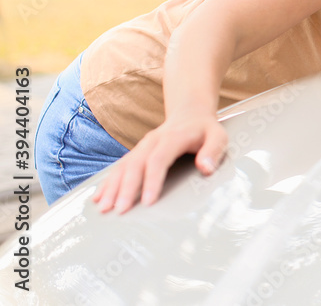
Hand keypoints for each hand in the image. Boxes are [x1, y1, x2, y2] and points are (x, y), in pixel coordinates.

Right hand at [93, 114, 227, 213]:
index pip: (159, 159)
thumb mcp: (218, 136)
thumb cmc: (205, 130)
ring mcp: (142, 146)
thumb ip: (214, 151)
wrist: (190, 114)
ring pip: (123, 166)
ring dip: (112, 187)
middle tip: (121, 210)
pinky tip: (98, 197)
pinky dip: (108, 182)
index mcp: (173, 137)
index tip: (149, 201)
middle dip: (127, 188)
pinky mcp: (137, 153)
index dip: (152, 180)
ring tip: (104, 207)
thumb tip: (205, 167)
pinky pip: (119, 167)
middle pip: (136, 164)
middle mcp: (153, 140)